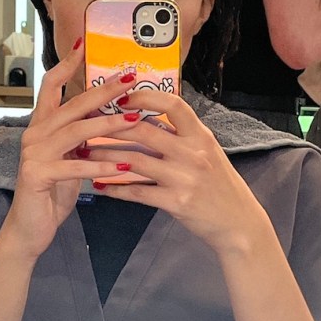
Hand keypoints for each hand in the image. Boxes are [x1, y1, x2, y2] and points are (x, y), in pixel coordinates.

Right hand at [0, 45, 146, 260]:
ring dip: (108, 124)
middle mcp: (34, 134)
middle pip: (71, 104)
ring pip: (76, 131)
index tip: (84, 45)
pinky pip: (74, 166)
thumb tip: (108, 116)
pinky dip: (101, 165)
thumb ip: (80, 138)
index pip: (51, 86)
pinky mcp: (37, 174)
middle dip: (103, 90)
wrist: (29, 227)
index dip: (67, 64)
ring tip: (135, 118)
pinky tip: (123, 165)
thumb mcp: (69, 158)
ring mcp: (34, 153)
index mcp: (41, 126)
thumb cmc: (52, 192)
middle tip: (130, 78)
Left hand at [87, 90, 270, 255]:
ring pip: (134, 161)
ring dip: (104, 157)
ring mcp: (184, 178)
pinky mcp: (176, 202)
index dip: (144, 97)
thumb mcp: (208, 152)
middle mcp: (193, 153)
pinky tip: (99, 185)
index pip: (172, 104)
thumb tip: (147, 118)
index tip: (120, 98)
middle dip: (110, 127)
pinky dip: (114, 188)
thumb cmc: (219, 185)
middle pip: (144, 132)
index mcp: (200, 136)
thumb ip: (182, 137)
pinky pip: (137, 192)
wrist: (238, 223)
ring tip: (83, 153)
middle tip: (86, 125)